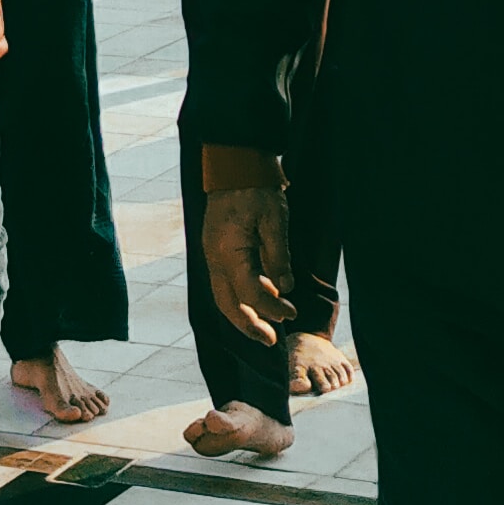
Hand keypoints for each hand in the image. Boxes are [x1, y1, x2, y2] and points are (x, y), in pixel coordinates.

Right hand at [201, 173, 295, 345]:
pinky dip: (240, 296)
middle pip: (227, 303)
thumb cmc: (256, 188)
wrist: (234, 164)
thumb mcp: (275, 220)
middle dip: (249, 325)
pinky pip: (225, 282)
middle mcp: (214, 257)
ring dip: (243, 315)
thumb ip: (279, 257)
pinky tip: (261, 299)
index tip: (292, 313)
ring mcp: (211, 253)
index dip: (272, 308)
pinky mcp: (215, 249)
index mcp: (228, 251)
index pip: (249, 293)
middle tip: (271, 340)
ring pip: (223, 296)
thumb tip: (284, 288)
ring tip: (266, 328)